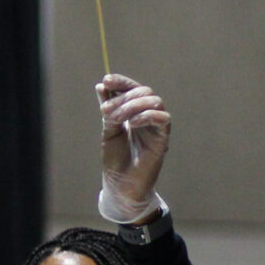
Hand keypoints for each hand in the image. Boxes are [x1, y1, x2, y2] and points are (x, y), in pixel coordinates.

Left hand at [96, 73, 169, 222]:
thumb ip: (108, 109)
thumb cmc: (116, 159)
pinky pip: (163, 119)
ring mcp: (156, 126)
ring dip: (132, 106)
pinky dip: (147, 116)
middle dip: (124, 97)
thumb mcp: (108, 129)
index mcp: (134, 112)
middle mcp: (148, 116)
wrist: (120, 184)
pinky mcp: (163, 139)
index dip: (121, 82)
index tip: (107, 80)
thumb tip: (101, 86)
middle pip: (144, 91)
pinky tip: (132, 124)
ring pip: (154, 101)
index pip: (132, 88)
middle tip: (105, 111)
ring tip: (116, 119)